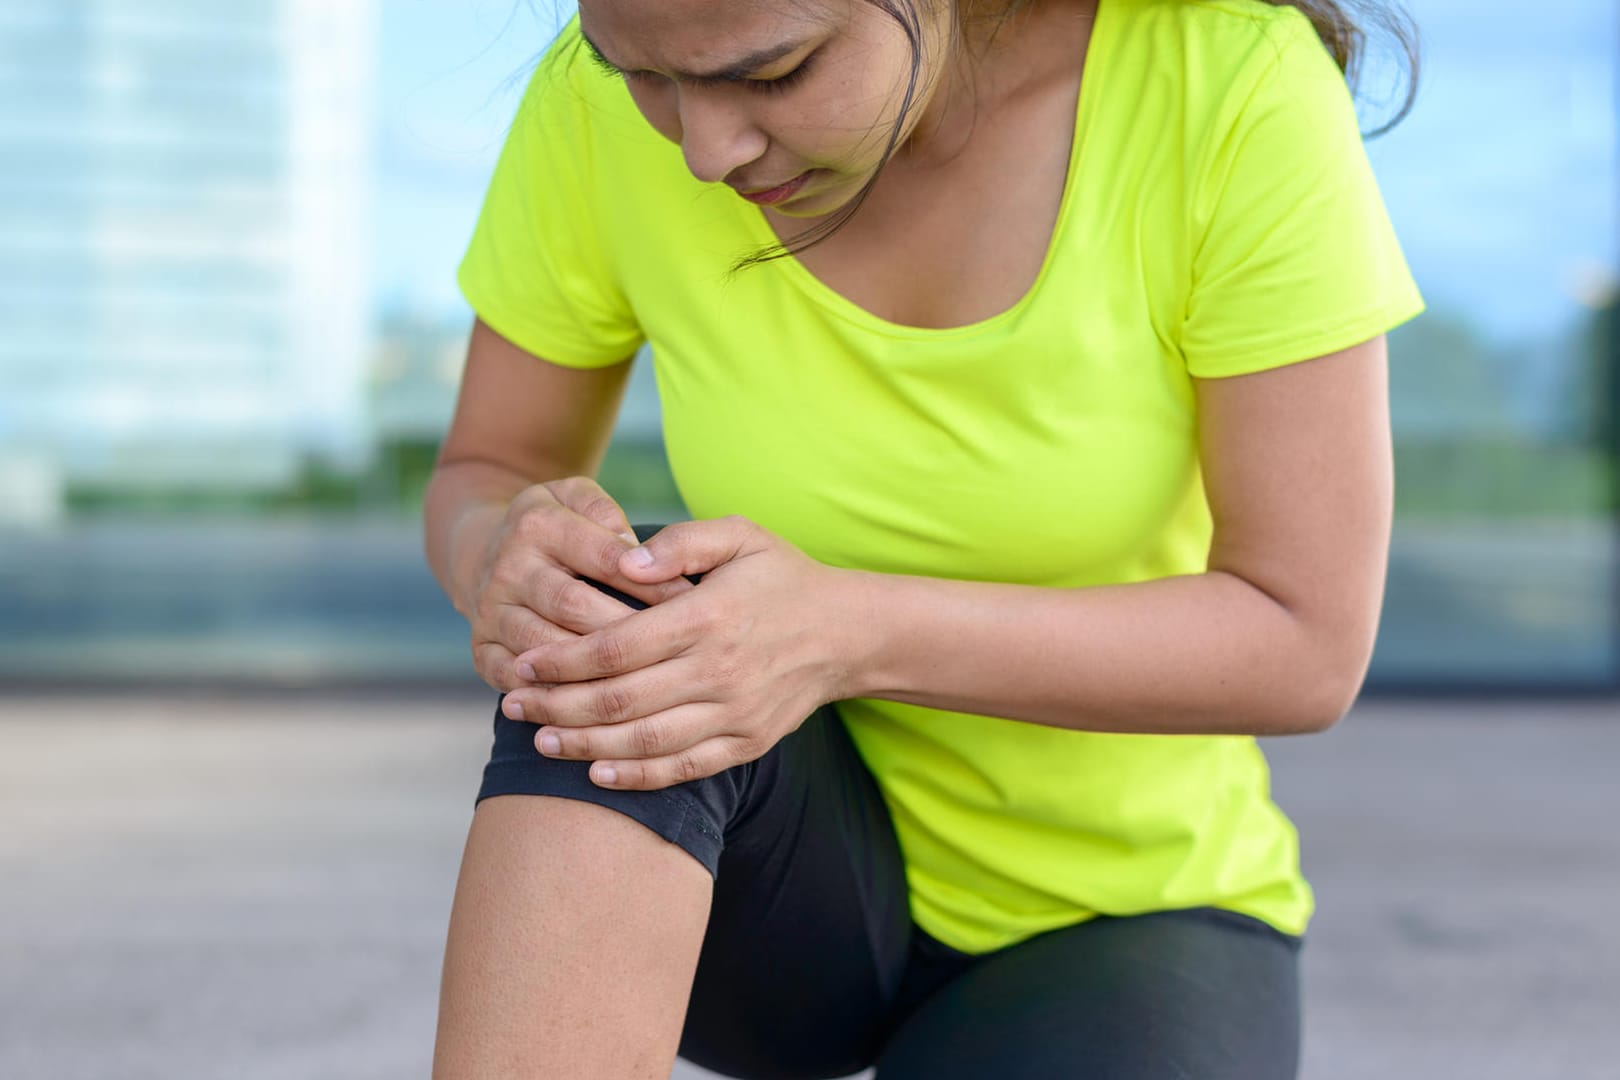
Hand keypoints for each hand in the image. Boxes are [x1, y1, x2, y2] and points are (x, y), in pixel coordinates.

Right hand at [464, 477, 693, 691]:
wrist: (487, 553)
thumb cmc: (560, 527)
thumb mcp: (578, 497)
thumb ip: (607, 511)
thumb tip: (635, 553)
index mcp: (538, 525)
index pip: (605, 558)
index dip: (651, 583)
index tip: (692, 604)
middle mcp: (508, 569)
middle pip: (574, 607)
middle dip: (628, 632)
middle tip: (676, 654)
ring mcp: (490, 613)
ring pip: (547, 649)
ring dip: (595, 671)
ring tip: (645, 686)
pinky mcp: (482, 650)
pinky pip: (517, 681)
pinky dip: (554, 697)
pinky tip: (596, 709)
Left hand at [502, 516, 858, 789]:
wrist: (848, 633)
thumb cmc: (783, 577)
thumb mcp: (740, 535)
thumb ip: (680, 541)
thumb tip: (622, 558)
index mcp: (707, 617)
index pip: (616, 647)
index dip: (562, 661)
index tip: (524, 664)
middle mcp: (718, 671)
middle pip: (619, 700)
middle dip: (556, 706)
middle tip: (513, 706)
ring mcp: (733, 713)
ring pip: (644, 741)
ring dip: (584, 745)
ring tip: (541, 741)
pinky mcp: (746, 743)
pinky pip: (683, 768)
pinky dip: (637, 775)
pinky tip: (597, 772)